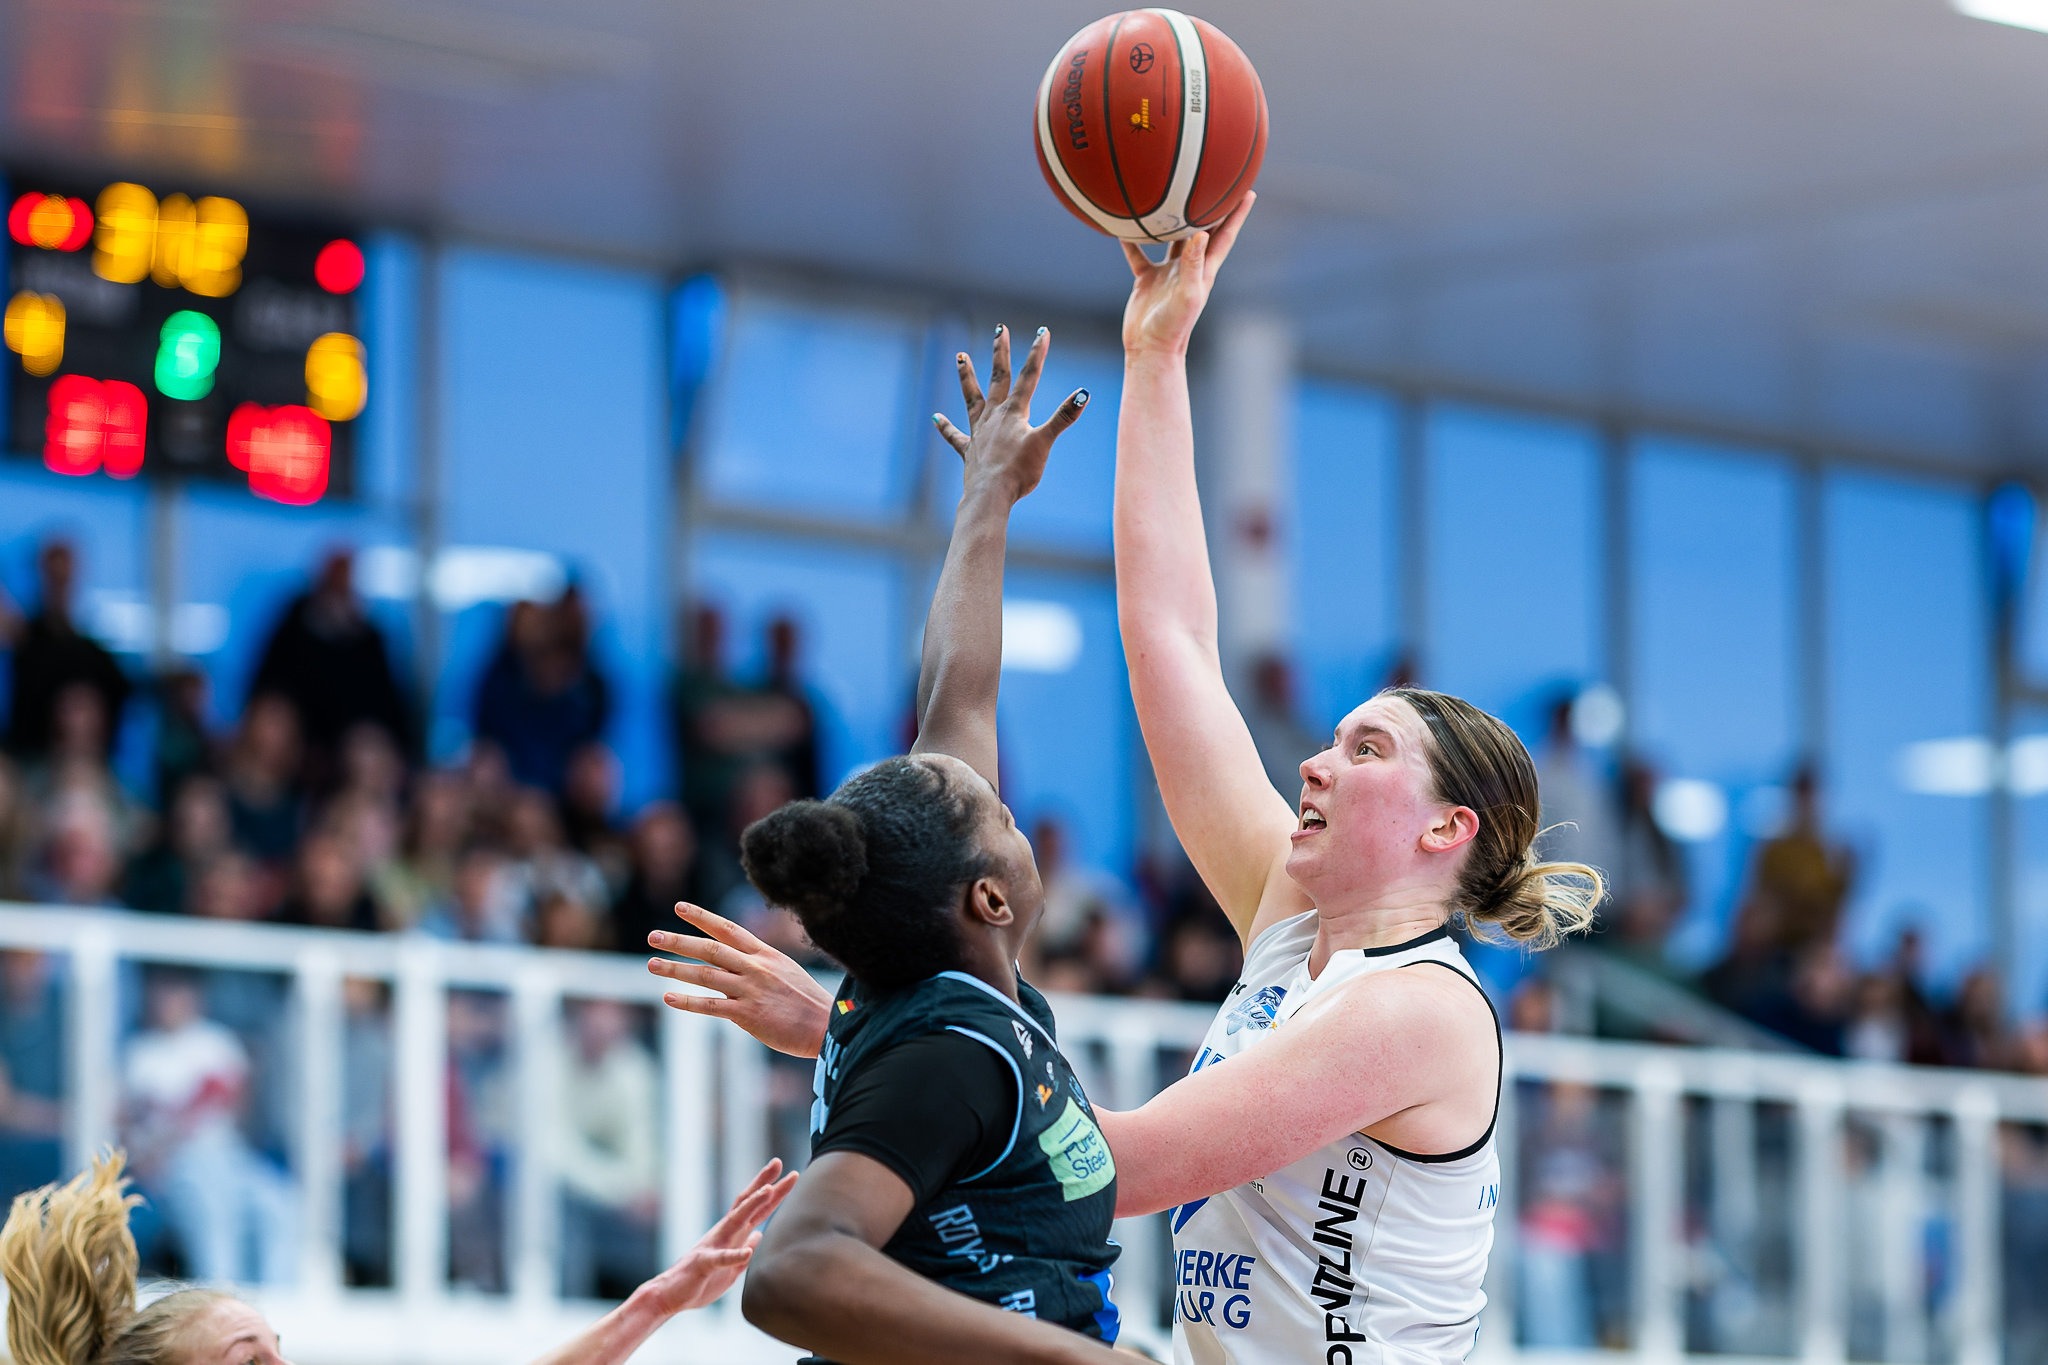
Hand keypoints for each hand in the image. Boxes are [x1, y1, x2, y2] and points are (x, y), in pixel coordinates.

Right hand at [630, 1158, 798, 1316]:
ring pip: (734, 1221)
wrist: (670, 1296)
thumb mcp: (731, 1267)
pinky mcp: (704, 1264)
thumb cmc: (700, 1281)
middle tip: (778, 1162)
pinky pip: (720, 1259)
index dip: (773, 1192)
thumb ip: (744, 1248)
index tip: (790, 1174)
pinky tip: (747, 1252)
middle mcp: (723, 1234)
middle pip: (746, 1203)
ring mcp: (713, 1246)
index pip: (755, 1209)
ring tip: (768, 1190)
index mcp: (731, 1235)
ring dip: (751, 1205)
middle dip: (764, 1183)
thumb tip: (759, 1234)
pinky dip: (734, 1255)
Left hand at [649, 902, 833, 1057]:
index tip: (679, 907)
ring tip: (651, 964)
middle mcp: (756, 967)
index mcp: (765, 954)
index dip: (702, 917)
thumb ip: (759, 965)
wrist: (827, 1026)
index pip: (728, 929)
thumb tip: (733, 965)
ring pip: (705, 974)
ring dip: (675, 969)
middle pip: (710, 948)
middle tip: (653, 936)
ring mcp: (751, 990)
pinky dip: (688, 1002)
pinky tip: (668, 998)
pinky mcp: (748, 1014)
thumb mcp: (786, 971)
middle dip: (679, 941)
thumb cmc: (808, 1002)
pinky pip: (711, 1006)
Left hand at [931, 325, 1088, 504]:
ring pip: (972, 398)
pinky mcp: (969, 450)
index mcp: (1014, 412)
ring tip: (960, 356)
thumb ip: (1063, 417)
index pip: (1028, 376)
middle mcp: (994, 416)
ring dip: (967, 376)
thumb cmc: (1019, 471)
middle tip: (999, 329)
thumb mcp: (1044, 442)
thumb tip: (1083, 394)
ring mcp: (979, 432)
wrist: (990, 495)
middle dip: (1000, 352)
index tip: (1042, 331)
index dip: (1037, 353)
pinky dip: (945, 427)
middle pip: (997, 378)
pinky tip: (935, 418)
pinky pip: (955, 436)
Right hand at [1119, 192, 1255, 359]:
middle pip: (1203, 231)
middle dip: (1210, 209)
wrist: (1150, 348)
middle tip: (1216, 182)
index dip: (1237, 214)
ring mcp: (1167, 272)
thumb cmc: (1173, 326)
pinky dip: (1133, 241)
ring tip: (1170, 196)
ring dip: (1172, 220)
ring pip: (1171, 239)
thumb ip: (1193, 265)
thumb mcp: (1187, 295)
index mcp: (1204, 270)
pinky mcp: (1147, 279)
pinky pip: (1139, 254)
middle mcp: (1188, 267)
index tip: (1248, 191)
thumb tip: (1200, 234)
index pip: (1225, 236)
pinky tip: (1124, 226)